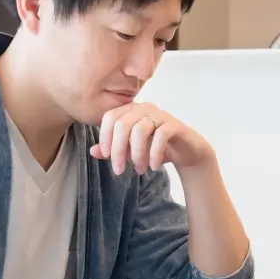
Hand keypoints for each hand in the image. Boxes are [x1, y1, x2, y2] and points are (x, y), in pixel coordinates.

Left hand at [90, 102, 213, 174]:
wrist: (186, 151)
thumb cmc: (155, 148)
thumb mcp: (131, 151)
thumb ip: (113, 150)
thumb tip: (93, 152)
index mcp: (131, 110)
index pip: (110, 117)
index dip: (105, 137)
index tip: (107, 156)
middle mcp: (144, 108)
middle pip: (123, 125)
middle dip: (118, 150)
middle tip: (119, 170)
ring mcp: (161, 114)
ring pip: (140, 130)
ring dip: (137, 154)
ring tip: (139, 170)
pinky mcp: (175, 124)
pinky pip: (161, 136)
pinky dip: (155, 154)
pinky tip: (154, 166)